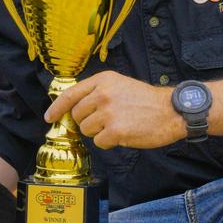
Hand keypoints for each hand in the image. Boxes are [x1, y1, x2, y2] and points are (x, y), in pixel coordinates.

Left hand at [44, 71, 184, 149]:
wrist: (172, 111)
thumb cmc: (147, 100)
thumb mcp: (121, 85)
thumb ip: (97, 92)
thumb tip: (74, 110)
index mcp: (103, 80)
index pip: (70, 94)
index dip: (57, 108)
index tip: (50, 117)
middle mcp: (103, 94)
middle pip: (78, 116)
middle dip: (88, 122)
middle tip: (108, 121)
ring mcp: (108, 112)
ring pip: (87, 130)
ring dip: (100, 132)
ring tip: (119, 125)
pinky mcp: (115, 130)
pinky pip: (99, 142)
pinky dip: (109, 142)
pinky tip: (123, 134)